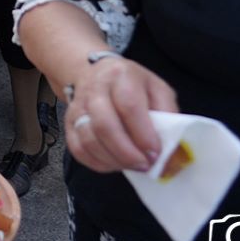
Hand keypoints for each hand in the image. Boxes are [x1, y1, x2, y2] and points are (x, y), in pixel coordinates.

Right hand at [64, 57, 178, 173]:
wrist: (95, 74)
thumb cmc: (132, 85)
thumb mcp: (157, 89)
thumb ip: (167, 114)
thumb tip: (171, 147)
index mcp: (121, 76)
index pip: (128, 106)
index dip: (143, 134)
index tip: (156, 153)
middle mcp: (94, 89)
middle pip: (104, 125)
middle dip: (127, 153)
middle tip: (145, 166)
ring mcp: (77, 107)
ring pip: (88, 140)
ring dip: (113, 160)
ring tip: (132, 166)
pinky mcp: (68, 124)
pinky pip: (78, 150)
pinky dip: (98, 163)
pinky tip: (115, 164)